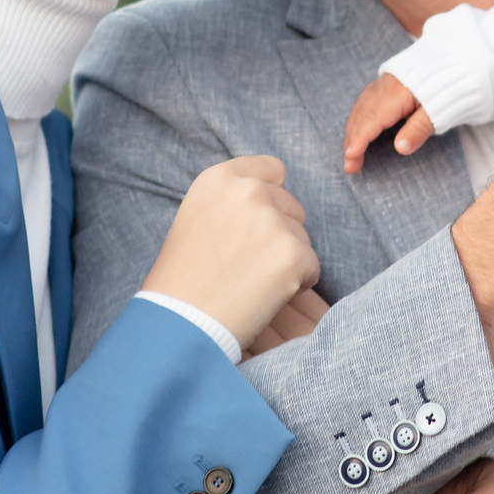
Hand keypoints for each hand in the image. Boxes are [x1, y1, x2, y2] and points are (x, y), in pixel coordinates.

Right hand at [141, 157, 320, 348]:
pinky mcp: (293, 254)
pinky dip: (297, 285)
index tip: (256, 224)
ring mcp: (272, 222)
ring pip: (302, 238)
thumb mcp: (196, 219)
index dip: (270, 198)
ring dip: (286, 260)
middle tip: (246, 264)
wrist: (181, 324)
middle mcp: (248, 191)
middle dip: (279, 233)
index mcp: (220, 179)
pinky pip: (312, 267)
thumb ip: (231, 202)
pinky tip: (264, 297)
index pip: (272, 169)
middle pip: (292, 206)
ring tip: (248, 283)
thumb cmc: (183, 280)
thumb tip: (271, 194)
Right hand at [343, 74, 436, 173]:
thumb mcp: (436, 113)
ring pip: (359, 110)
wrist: (451, 63)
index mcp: (396, 95)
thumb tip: (400, 148)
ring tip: (351, 154)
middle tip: (350, 166)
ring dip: (352, 132)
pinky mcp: (382, 84)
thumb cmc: (445, 89)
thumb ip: (418, 130)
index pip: (372, 120)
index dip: (359, 140)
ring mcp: (381, 84)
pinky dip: (357, 120)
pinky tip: (357, 130)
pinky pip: (363, 103)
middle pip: (361, 117)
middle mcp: (383, 88)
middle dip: (352, 142)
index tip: (350, 157)